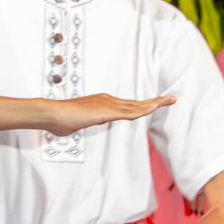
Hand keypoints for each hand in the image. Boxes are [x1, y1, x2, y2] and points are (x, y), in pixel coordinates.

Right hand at [43, 93, 175, 137]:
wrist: (52, 114)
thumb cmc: (59, 120)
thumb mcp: (75, 124)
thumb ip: (82, 123)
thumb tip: (78, 125)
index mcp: (102, 103)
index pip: (127, 105)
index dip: (142, 105)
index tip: (154, 104)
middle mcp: (108, 100)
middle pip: (136, 103)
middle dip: (155, 101)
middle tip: (171, 98)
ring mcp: (108, 105)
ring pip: (137, 106)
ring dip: (155, 103)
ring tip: (170, 100)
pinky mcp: (107, 112)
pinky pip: (130, 112)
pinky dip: (143, 109)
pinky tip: (154, 107)